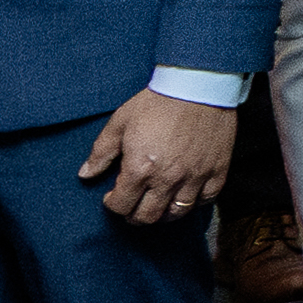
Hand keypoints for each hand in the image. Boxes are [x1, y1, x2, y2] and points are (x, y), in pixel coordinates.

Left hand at [77, 89, 235, 225]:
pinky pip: (205, 200)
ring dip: (162, 214)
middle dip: (134, 215)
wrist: (197, 86)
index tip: (113, 197)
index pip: (121, 205)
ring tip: (157, 205)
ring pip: (176, 213)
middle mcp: (167, 179)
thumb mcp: (120, 121)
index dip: (113, 204)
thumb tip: (86, 174)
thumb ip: (101, 152)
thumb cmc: (157, 102)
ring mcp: (194, 177)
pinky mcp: (216, 171)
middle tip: (132, 207)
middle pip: (147, 216)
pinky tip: (184, 195)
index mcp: (140, 168)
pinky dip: (193, 203)